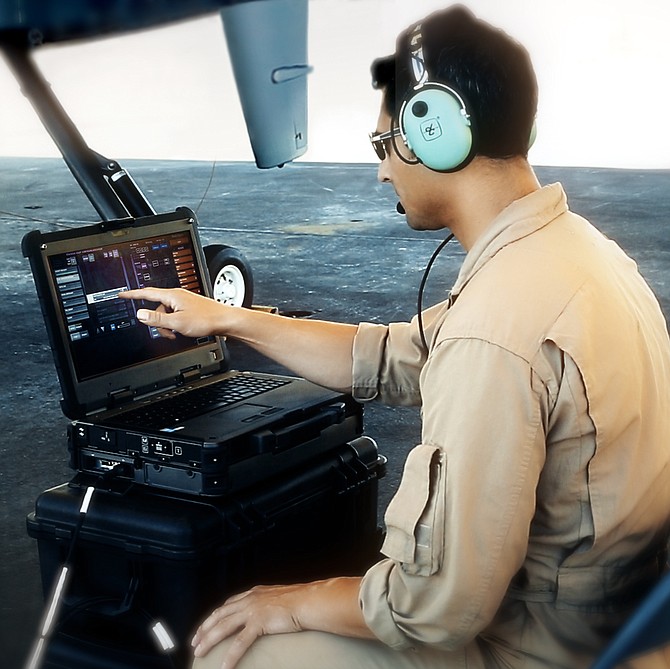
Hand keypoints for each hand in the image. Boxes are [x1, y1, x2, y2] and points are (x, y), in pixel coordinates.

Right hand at [119, 287, 228, 339]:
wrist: (225, 321)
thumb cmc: (206, 319)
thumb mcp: (176, 322)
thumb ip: (157, 319)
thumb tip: (140, 314)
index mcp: (172, 296)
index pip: (147, 293)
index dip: (132, 295)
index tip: (122, 294)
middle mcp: (177, 296)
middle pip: (157, 309)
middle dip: (158, 322)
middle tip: (167, 332)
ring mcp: (184, 302)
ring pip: (166, 314)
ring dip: (168, 326)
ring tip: (178, 333)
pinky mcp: (189, 309)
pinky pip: (175, 316)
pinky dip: (175, 325)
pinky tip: (183, 331)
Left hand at [190, 577, 368, 668]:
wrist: (309, 601)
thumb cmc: (300, 601)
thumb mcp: (279, 599)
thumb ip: (268, 604)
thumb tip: (267, 612)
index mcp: (254, 593)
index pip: (228, 604)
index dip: (215, 616)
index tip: (206, 625)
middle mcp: (250, 599)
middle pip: (220, 614)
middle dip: (205, 628)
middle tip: (195, 641)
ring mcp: (253, 610)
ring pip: (223, 627)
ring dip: (209, 640)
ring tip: (199, 652)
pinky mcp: (258, 622)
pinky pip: (240, 643)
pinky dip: (230, 656)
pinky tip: (224, 666)